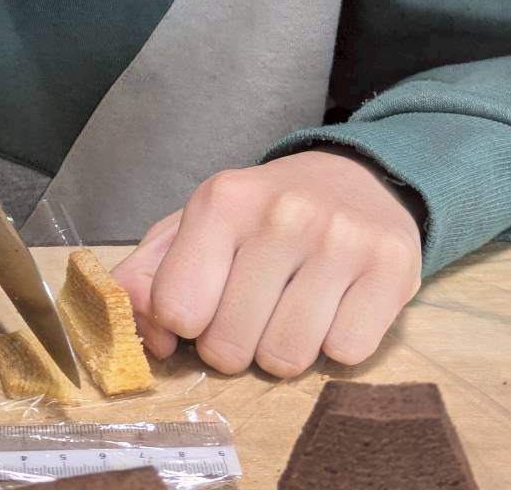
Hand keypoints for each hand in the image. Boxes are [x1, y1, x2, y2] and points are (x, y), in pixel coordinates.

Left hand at [113, 150, 422, 377]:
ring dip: (283, 350)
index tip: (204, 304)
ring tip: (290, 308)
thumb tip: (146, 332)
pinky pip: (345, 355)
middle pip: (230, 345)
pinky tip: (334, 305)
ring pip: (287, 358)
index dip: (185, 324)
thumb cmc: (263, 215)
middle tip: (252, 310)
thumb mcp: (196, 226)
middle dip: (233, 344)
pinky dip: (335, 345)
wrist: (356, 179)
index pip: (178, 308)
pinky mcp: (392, 268)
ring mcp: (340, 240)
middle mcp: (281, 214)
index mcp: (222, 199)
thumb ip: (149, 273)